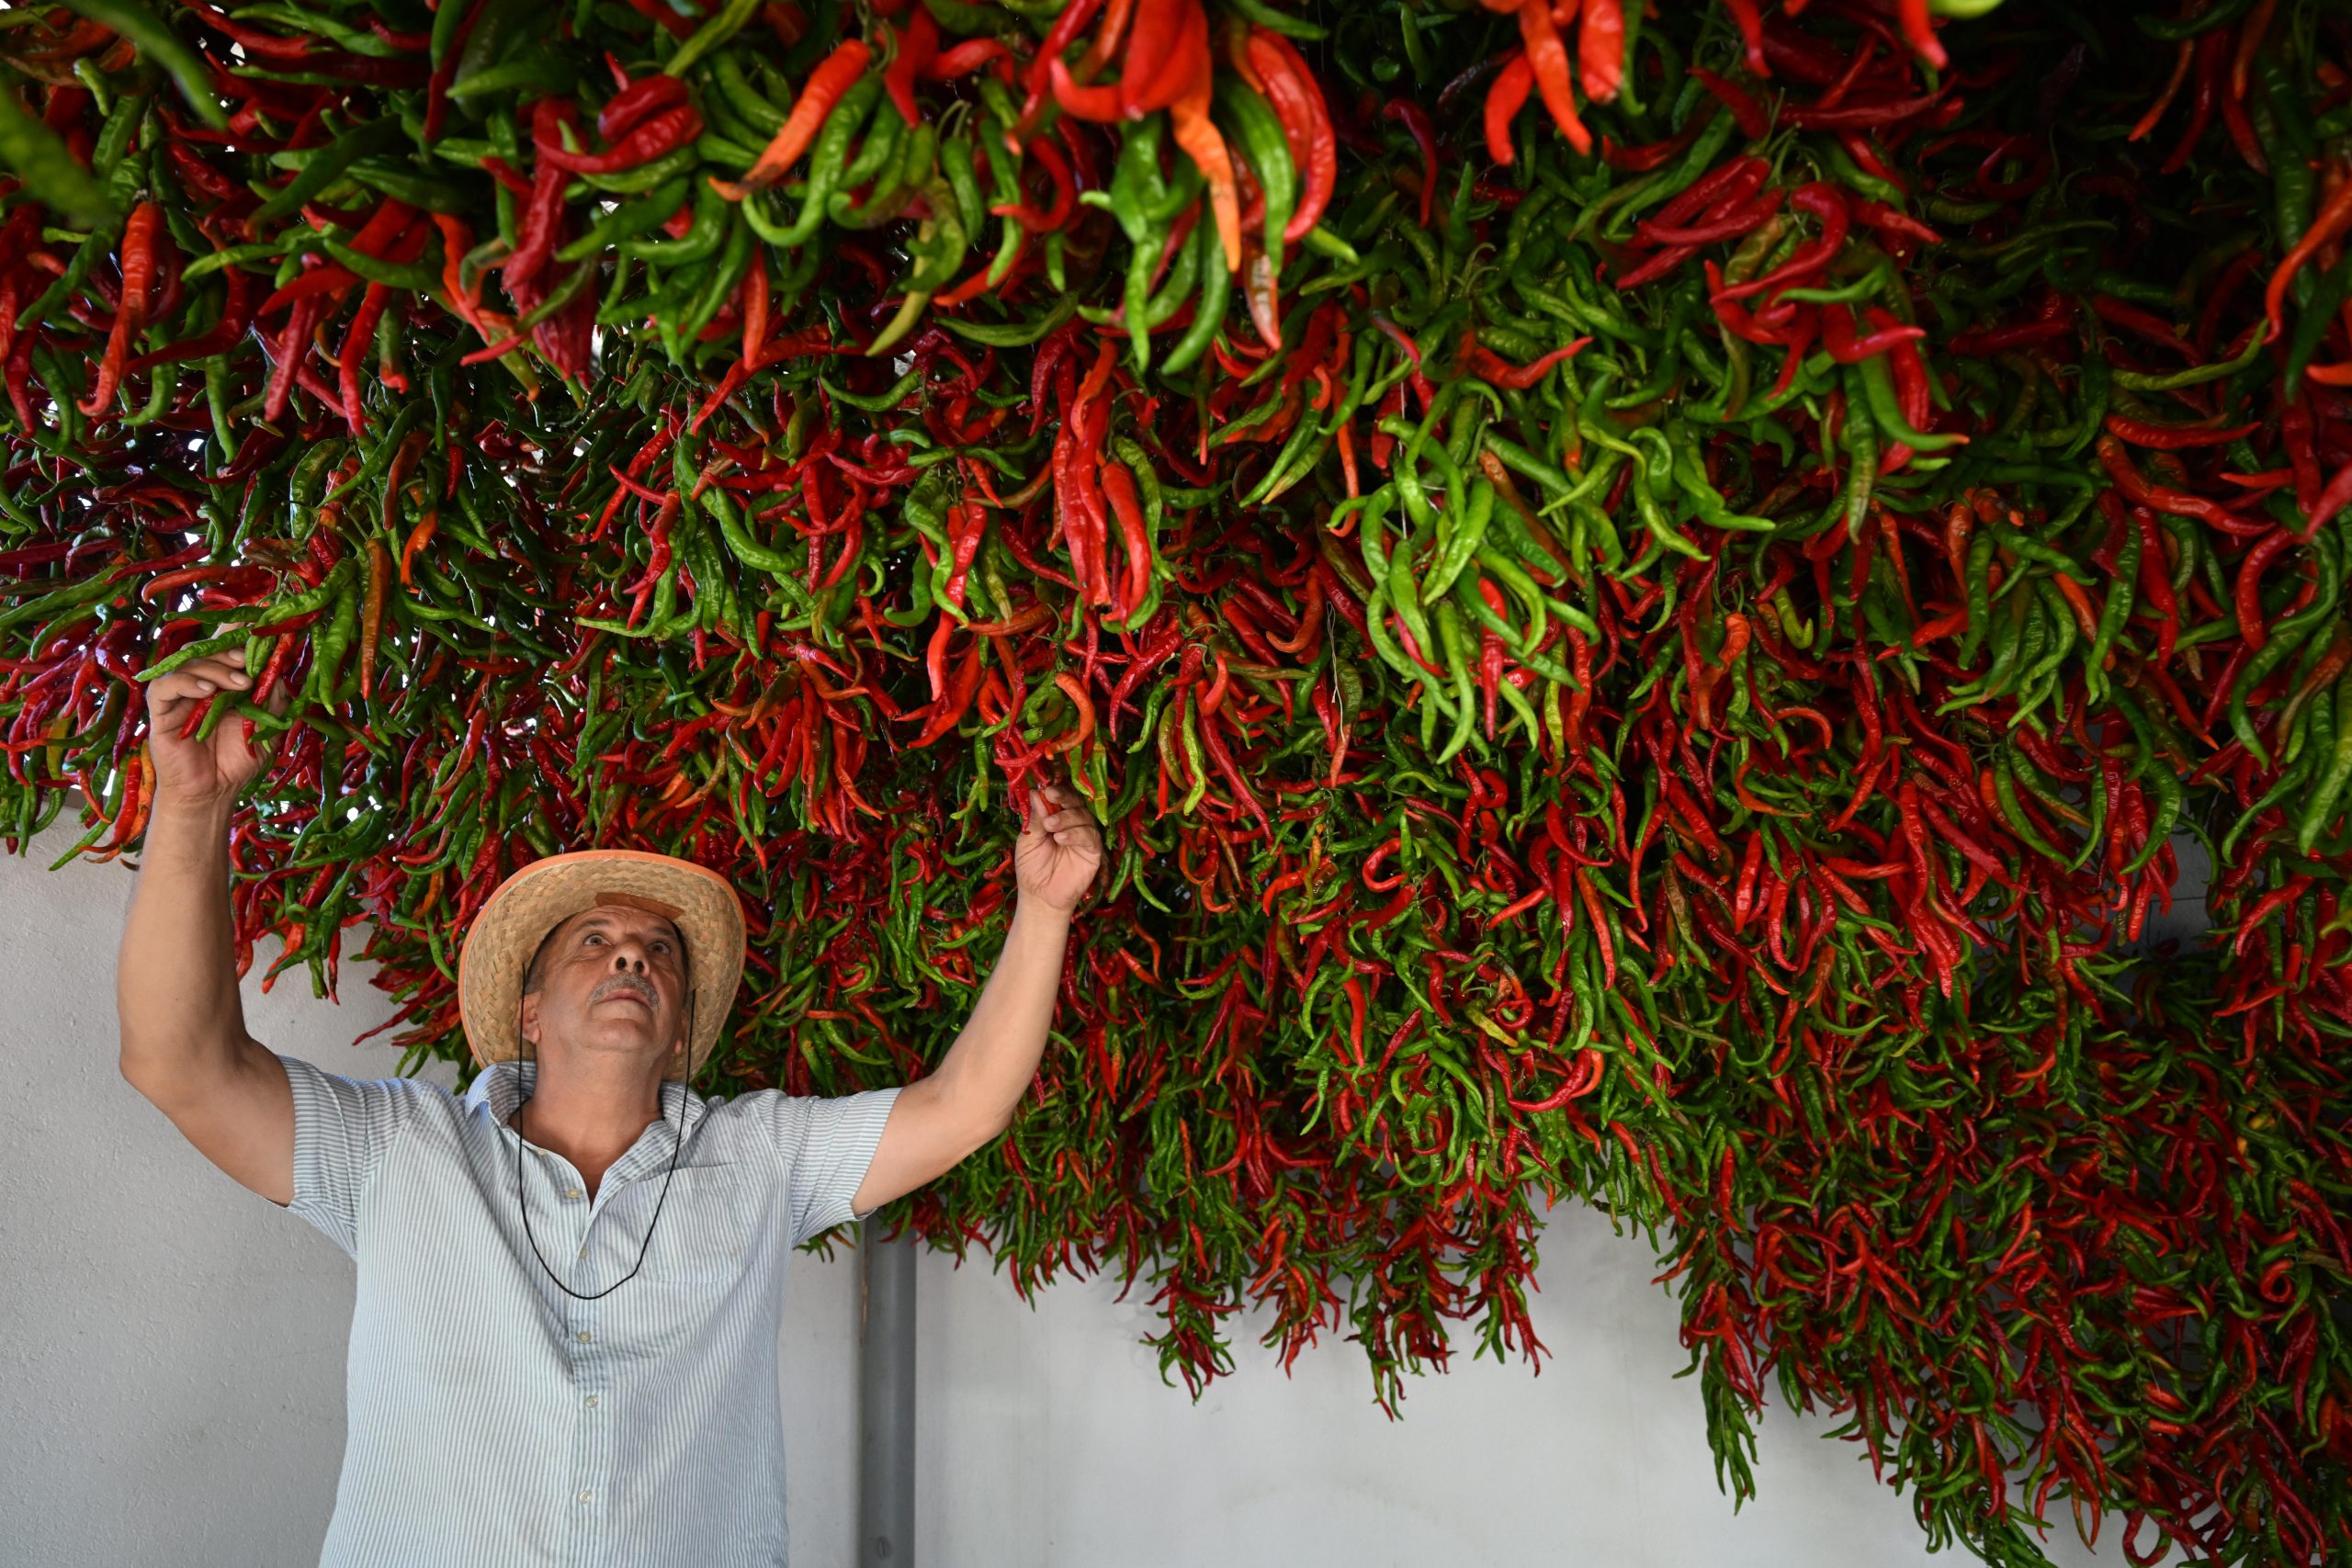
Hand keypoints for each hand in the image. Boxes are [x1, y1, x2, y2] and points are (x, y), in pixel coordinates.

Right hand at [141, 648, 286, 809]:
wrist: (214, 793)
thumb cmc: (237, 760)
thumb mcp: (266, 728)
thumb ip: (272, 700)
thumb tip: (278, 669)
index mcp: (223, 683)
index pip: (224, 650)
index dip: (235, 634)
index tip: (256, 626)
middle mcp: (198, 684)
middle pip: (205, 651)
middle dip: (229, 652)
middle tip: (249, 663)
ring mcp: (178, 696)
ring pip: (185, 663)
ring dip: (214, 668)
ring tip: (239, 684)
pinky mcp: (161, 711)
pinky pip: (163, 687)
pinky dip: (185, 683)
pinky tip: (207, 692)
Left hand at [1014, 781, 1103, 915]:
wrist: (1040, 897)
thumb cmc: (1031, 869)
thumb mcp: (1027, 841)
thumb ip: (1034, 819)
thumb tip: (1036, 793)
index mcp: (1055, 817)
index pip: (1060, 798)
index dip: (1055, 791)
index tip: (1045, 790)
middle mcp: (1072, 823)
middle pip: (1076, 802)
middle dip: (1064, 797)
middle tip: (1051, 797)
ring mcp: (1084, 836)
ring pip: (1084, 817)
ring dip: (1067, 817)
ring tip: (1051, 827)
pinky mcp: (1094, 852)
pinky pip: (1090, 837)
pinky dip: (1076, 834)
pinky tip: (1061, 839)